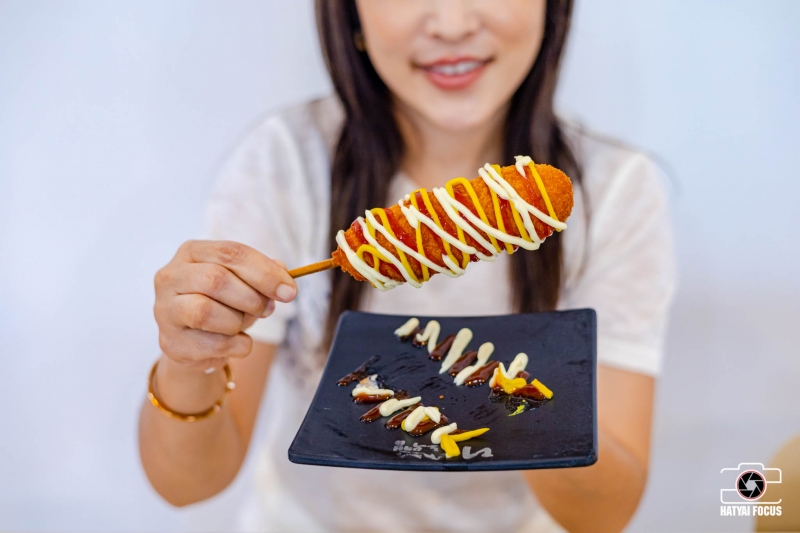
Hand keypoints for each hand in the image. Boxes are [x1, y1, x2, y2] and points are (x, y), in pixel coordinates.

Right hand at [153, 240, 295, 372]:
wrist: (197, 344)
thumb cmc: (222, 304)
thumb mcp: (244, 283)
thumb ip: (263, 274)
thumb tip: (283, 272)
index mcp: (192, 252)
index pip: (230, 253)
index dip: (264, 272)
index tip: (289, 291)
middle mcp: (171, 276)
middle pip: (216, 279)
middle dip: (252, 298)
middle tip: (267, 310)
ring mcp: (165, 309)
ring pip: (206, 311)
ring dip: (238, 322)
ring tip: (242, 325)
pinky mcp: (170, 341)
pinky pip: (211, 344)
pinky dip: (235, 345)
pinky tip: (236, 342)